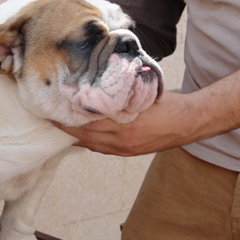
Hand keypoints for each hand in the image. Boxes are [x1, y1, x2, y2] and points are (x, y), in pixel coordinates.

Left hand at [52, 92, 196, 155]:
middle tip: (51, 118)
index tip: (55, 109)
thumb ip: (119, 94)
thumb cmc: (166, 102)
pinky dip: (89, 141)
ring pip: (90, 144)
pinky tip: (80, 134)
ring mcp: (124, 149)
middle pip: (84, 136)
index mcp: (124, 124)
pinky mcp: (127, 153)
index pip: (88, 122)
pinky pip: (101, 148)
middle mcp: (122, 139)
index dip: (70, 117)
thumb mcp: (140, 93)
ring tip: (61, 126)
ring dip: (75, 136)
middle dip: (66, 128)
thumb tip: (95, 85)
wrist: (189, 122)